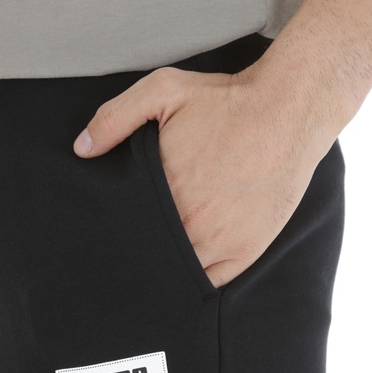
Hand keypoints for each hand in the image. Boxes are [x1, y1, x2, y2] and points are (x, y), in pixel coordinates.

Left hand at [73, 65, 340, 287]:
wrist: (290, 110)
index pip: (128, 230)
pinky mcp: (246, 251)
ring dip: (165, 270)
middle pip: (152, 255)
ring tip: (152, 266)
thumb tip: (81, 149)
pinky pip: (210, 281)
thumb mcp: (164, 91)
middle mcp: (191, 225)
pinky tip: (182, 274)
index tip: (111, 235)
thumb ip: (116, 118)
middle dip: (139, 254)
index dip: (117, 235)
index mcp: (165, 193)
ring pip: (178, 273)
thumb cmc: (226, 101)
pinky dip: (195, 281)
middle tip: (127, 255)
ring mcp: (220, 243)